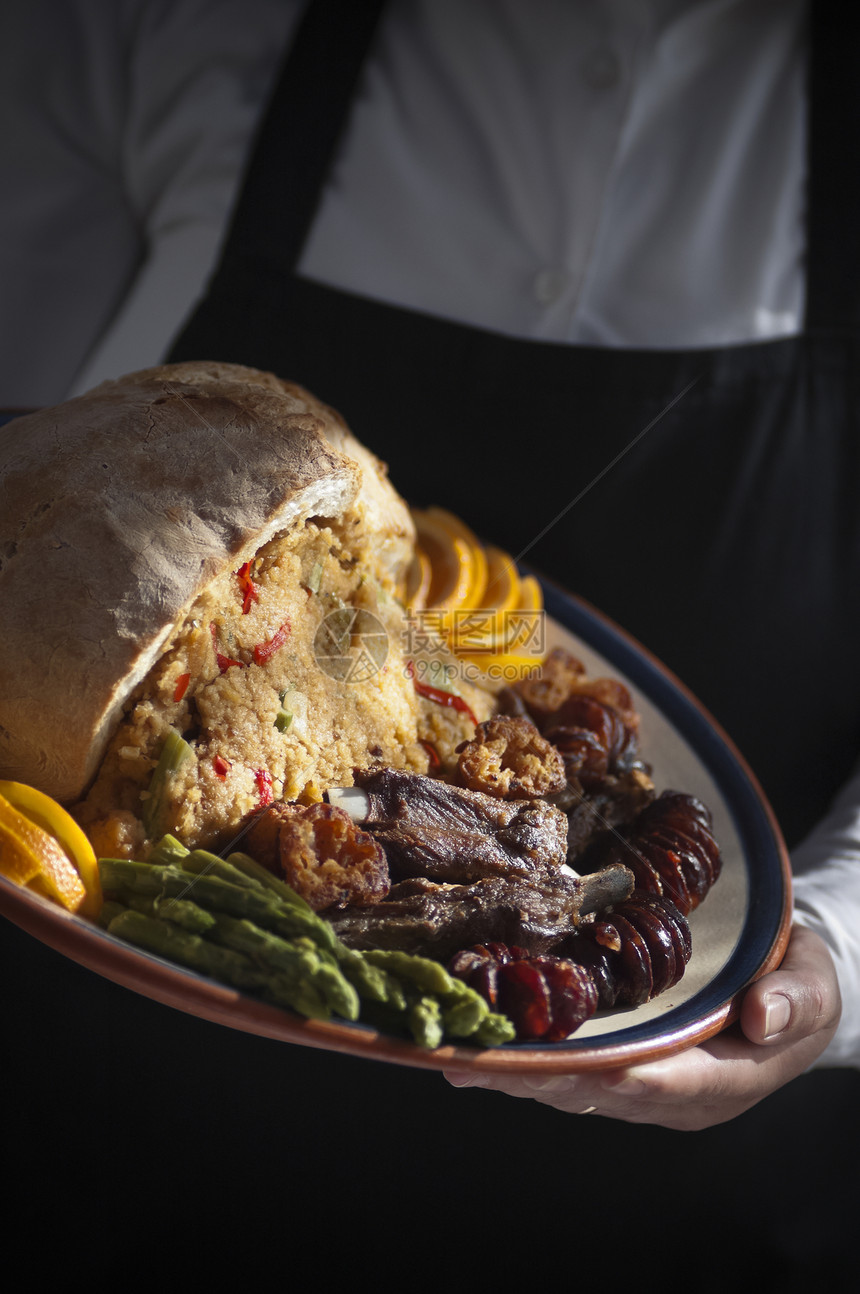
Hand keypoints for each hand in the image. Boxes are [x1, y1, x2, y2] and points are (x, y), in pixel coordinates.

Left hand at [445, 925, 840, 1129]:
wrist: (777, 979)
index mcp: (720, 1080)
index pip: (664, 1083)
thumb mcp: (814, 984)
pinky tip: (471, 1034)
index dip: (617, 1074)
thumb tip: (760, 1016)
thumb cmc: (796, 983)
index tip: (571, 1064)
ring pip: (567, 1080)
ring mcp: (635, 1079)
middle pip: (595, 1088)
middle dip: (536, 1075)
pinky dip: (517, 1049)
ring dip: (511, 1066)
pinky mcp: (611, 1058)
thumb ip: (796, 1000)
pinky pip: (561, 1059)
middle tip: (476, 1059)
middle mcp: (667, 1092)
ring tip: (457, 1048)